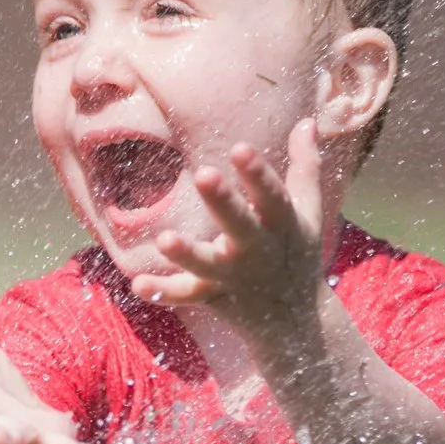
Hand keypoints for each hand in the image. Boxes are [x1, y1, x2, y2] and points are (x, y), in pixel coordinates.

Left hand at [132, 118, 329, 340]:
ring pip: (207, 264)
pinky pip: (185, 295)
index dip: (257, 174)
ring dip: (186, 253)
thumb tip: (306, 122)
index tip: (239, 149)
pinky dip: (162, 293)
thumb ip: (305, 167)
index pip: (271, 196)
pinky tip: (137, 284)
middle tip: (203, 174)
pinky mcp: (212, 296)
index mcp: (281, 225)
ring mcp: (232, 276)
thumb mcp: (307, 211)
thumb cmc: (295, 252)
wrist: (294, 321)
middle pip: (240, 225)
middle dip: (223, 202)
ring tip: (163, 238)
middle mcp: (257, 250)